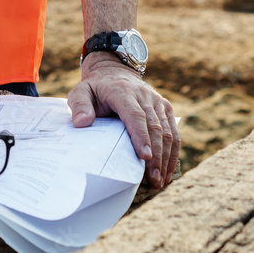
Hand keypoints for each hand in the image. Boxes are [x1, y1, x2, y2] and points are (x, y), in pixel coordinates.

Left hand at [67, 55, 179, 187]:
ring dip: (165, 157)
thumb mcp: (80, 91)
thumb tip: (82, 123)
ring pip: (167, 131)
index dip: (141, 135)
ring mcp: (156, 101)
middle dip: (156, 155)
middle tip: (153, 179)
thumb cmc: (95, 88)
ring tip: (159, 180)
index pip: (135, 114)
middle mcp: (143, 95)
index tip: (144, 156)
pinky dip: (173, 152)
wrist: (113, 71)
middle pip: (154, 126)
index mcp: (121, 91)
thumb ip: (79, 105)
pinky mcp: (165, 107)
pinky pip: (174, 131)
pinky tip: (168, 170)